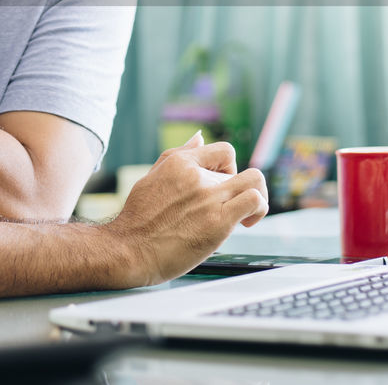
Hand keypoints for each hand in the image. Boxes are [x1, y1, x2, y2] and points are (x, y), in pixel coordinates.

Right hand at [106, 133, 267, 286]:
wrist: (128, 250)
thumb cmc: (138, 219)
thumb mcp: (152, 177)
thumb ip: (180, 155)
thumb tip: (199, 136)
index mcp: (180, 163)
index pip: (223, 151)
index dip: (228, 168)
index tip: (221, 186)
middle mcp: (196, 175)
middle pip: (237, 168)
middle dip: (236, 187)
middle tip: (227, 206)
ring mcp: (209, 197)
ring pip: (255, 179)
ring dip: (258, 195)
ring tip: (248, 212)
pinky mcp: (218, 221)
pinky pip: (254, 201)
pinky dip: (258, 210)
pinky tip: (246, 223)